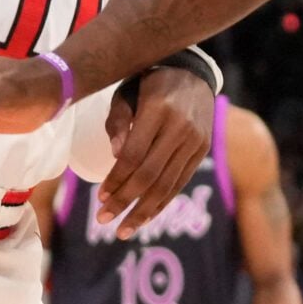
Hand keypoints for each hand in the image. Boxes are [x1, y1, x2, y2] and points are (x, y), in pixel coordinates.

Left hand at [96, 67, 214, 235]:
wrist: (192, 73)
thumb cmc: (148, 84)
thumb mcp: (126, 94)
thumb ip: (118, 122)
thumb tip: (115, 157)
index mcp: (158, 109)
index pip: (133, 155)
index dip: (116, 180)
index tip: (99, 197)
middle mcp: (180, 127)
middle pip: (150, 175)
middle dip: (125, 201)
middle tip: (103, 219)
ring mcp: (195, 140)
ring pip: (167, 185)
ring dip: (143, 211)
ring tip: (123, 229)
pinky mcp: (203, 149)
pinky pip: (180, 182)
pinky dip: (162, 203)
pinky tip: (146, 216)